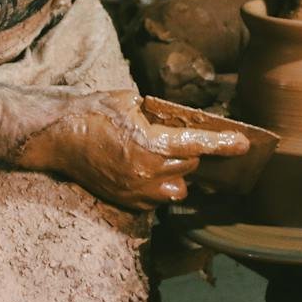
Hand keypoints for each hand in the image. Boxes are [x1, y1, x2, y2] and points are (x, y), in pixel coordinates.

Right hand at [12, 90, 249, 209]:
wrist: (57, 136)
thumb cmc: (93, 112)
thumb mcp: (131, 101)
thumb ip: (160, 115)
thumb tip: (182, 121)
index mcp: (150, 143)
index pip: (198, 146)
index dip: (224, 145)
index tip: (245, 145)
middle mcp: (147, 172)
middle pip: (190, 166)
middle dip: (191, 152)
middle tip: (182, 138)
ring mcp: (135, 190)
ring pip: (177, 188)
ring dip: (178, 173)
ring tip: (165, 156)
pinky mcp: (124, 201)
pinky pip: (156, 200)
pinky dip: (159, 187)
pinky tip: (148, 170)